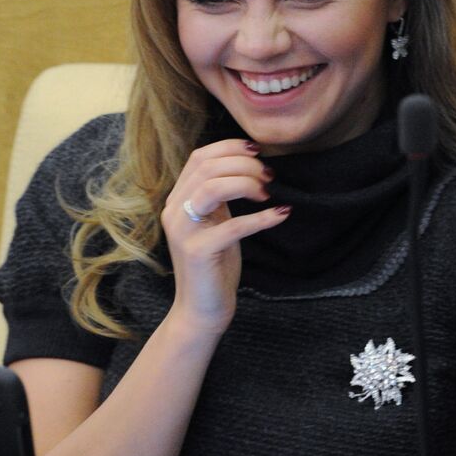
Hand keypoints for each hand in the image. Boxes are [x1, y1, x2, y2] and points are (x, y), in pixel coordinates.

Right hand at [162, 139, 289, 334]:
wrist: (201, 308)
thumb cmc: (216, 262)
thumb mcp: (217, 220)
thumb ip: (222, 195)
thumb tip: (252, 165)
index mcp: (179, 199)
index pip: (199, 158)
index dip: (230, 148)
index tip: (258, 152)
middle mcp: (174, 211)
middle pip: (207, 167)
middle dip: (244, 165)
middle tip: (269, 177)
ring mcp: (183, 231)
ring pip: (211, 188)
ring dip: (246, 183)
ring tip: (267, 193)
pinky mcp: (197, 251)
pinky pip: (232, 226)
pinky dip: (261, 218)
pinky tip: (281, 214)